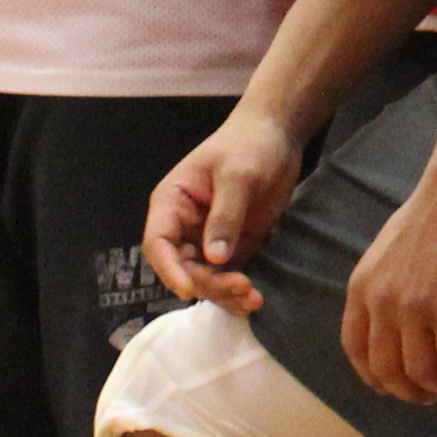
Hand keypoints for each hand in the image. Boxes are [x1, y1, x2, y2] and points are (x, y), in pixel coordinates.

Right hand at [143, 106, 308, 314]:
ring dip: (223, 294)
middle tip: (241, 288)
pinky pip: (227, 276)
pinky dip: (237, 291)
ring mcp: (208, 240)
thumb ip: (226, 215)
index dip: (169, 269)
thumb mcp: (238, 175)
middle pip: (182, 268)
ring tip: (252, 300)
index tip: (187, 289)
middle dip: (207, 284)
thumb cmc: (249, 144)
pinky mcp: (233, 247)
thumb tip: (215, 257)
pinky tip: (254, 300)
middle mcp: (184, 227)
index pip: (159, 243)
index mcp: (171, 203)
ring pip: (204, 278)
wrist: (277, 136)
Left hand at [337, 163, 436, 403]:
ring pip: (422, 374)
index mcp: (361, 289)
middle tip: (436, 393)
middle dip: (412, 393)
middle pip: (388, 373)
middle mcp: (381, 304)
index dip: (375, 378)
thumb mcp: (385, 252)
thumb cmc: (432, 213)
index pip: (356, 351)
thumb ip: (382, 287)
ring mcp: (414, 309)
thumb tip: (392, 320)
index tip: (397, 385)